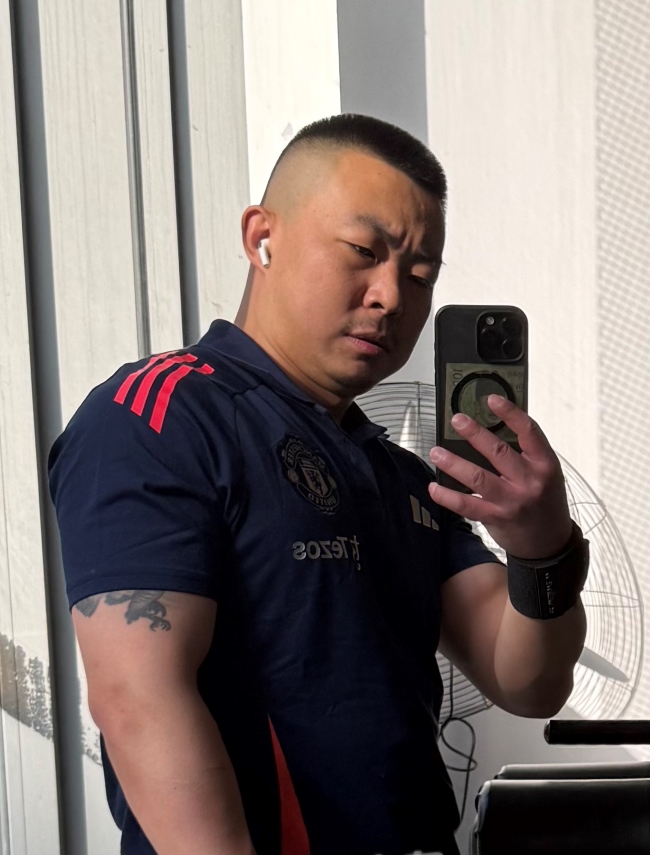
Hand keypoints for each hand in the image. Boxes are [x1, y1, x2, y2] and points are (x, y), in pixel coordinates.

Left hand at [428, 395, 571, 557]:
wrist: (550, 543)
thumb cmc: (544, 501)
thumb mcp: (544, 473)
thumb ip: (523, 454)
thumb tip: (488, 429)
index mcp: (545, 464)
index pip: (529, 432)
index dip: (510, 413)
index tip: (491, 399)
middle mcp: (529, 481)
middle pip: (498, 452)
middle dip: (474, 433)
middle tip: (456, 419)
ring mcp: (511, 501)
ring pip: (478, 478)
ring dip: (453, 463)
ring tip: (436, 452)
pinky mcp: (496, 518)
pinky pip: (466, 505)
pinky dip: (447, 496)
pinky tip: (434, 487)